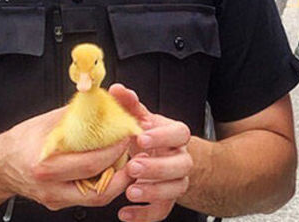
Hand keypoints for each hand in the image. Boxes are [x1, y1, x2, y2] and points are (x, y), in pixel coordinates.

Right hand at [0, 105, 134, 210]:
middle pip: (98, 191)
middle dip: (123, 173)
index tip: (125, 138)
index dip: (113, 152)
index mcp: (45, 166)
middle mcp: (50, 187)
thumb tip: (102, 101)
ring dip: (116, 181)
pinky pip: (88, 197)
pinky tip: (110, 169)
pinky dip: (103, 184)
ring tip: (126, 161)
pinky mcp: (59, 203)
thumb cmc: (20, 141)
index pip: (90, 164)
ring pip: (97, 199)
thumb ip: (77, 114)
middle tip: (134, 154)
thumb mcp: (47, 122)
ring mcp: (55, 199)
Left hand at [112, 84, 192, 221]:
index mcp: (175, 136)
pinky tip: (125, 213)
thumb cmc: (149, 137)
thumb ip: (130, 105)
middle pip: (181, 164)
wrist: (163, 158)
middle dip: (157, 167)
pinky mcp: (168, 200)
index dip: (162, 136)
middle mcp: (181, 158)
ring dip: (154, 191)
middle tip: (133, 167)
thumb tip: (117, 90)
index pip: (179, 133)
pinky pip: (162, 211)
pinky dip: (144, 215)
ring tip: (131, 191)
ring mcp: (177, 180)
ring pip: (176, 189)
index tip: (141, 137)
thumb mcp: (141, 119)